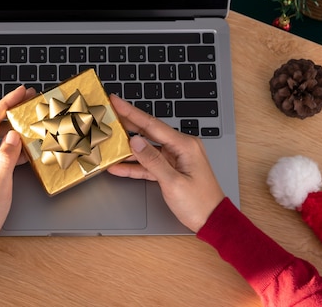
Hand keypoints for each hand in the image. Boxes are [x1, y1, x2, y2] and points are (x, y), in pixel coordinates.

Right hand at [107, 95, 224, 231]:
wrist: (213, 221)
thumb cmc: (200, 203)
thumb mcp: (173, 182)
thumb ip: (152, 161)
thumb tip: (135, 142)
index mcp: (184, 145)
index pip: (152, 125)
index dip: (131, 112)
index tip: (116, 101)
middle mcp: (180, 147)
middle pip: (148, 132)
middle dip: (127, 123)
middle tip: (108, 113)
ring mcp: (174, 158)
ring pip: (145, 148)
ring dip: (127, 147)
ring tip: (109, 138)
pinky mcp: (170, 170)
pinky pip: (148, 164)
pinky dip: (134, 166)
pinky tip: (118, 166)